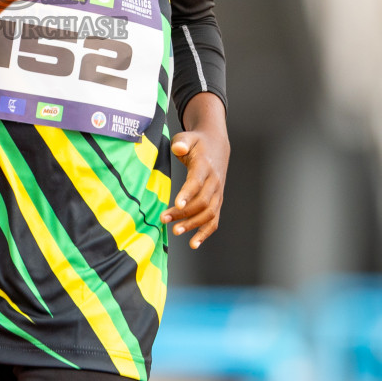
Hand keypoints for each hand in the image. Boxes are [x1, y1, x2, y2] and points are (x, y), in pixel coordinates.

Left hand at [162, 95, 229, 249]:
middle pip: (202, 202)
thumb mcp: (188, 136)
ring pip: (209, 213)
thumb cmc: (197, 142)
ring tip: (175, 231)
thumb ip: (182, 142)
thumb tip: (178, 148)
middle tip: (164, 219)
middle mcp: (214, 181)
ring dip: (193, 225)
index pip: (197, 182)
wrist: (217, 145)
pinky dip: (205, 233)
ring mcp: (218, 193)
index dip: (187, 194)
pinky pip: (214, 220)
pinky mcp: (217, 201)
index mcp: (205, 166)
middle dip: (184, 213)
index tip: (176, 204)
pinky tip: (193, 243)